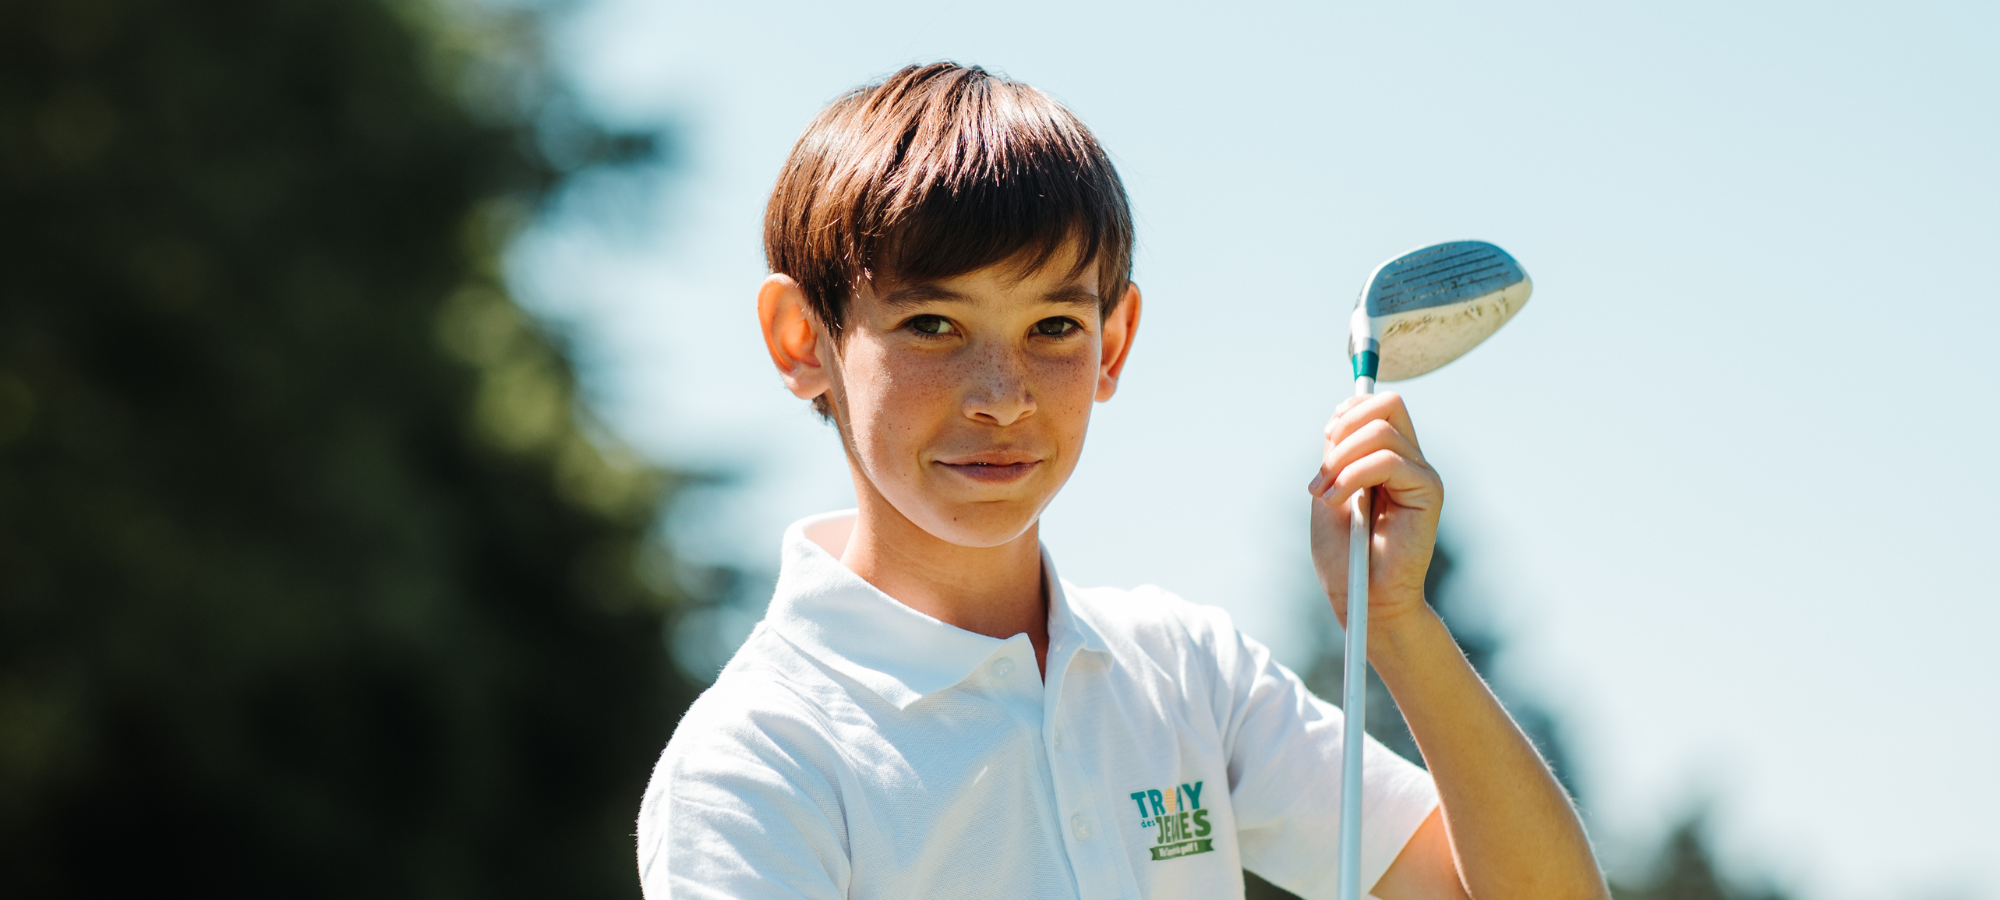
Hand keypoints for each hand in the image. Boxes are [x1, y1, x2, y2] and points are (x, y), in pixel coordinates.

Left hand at [1306, 392, 1441, 637]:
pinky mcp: (1428, 492)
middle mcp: (1410, 461)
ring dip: (1340, 460)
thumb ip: (1337, 454)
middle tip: (1323, 470)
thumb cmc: (1344, 555)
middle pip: (1388, 405)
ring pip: (1381, 432)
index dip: (1347, 411)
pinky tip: (1337, 501)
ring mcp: (1421, 475)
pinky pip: (1388, 461)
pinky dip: (1352, 476)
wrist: (1363, 598)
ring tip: (1325, 493)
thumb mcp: (1329, 491)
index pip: (1378, 406)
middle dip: (1345, 427)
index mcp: (1388, 458)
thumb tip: (1343, 414)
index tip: (1326, 440)